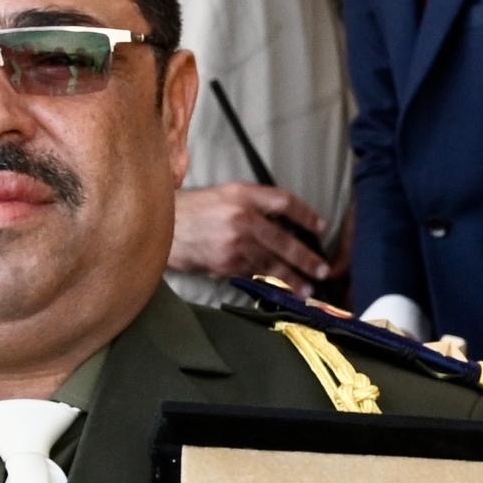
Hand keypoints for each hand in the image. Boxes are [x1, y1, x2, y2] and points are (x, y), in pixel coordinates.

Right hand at [170, 183, 332, 284]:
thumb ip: (252, 203)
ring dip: (292, 278)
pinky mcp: (225, 263)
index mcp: (242, 194)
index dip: (305, 214)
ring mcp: (234, 242)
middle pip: (284, 240)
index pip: (284, 202)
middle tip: (322, 270)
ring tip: (307, 289)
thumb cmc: (191, 210)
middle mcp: (241, 217)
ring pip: (272, 263)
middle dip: (306, 258)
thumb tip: (282, 222)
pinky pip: (253, 273)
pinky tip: (280, 289)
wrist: (160, 226)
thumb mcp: (223, 194)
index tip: (319, 226)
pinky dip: (268, 282)